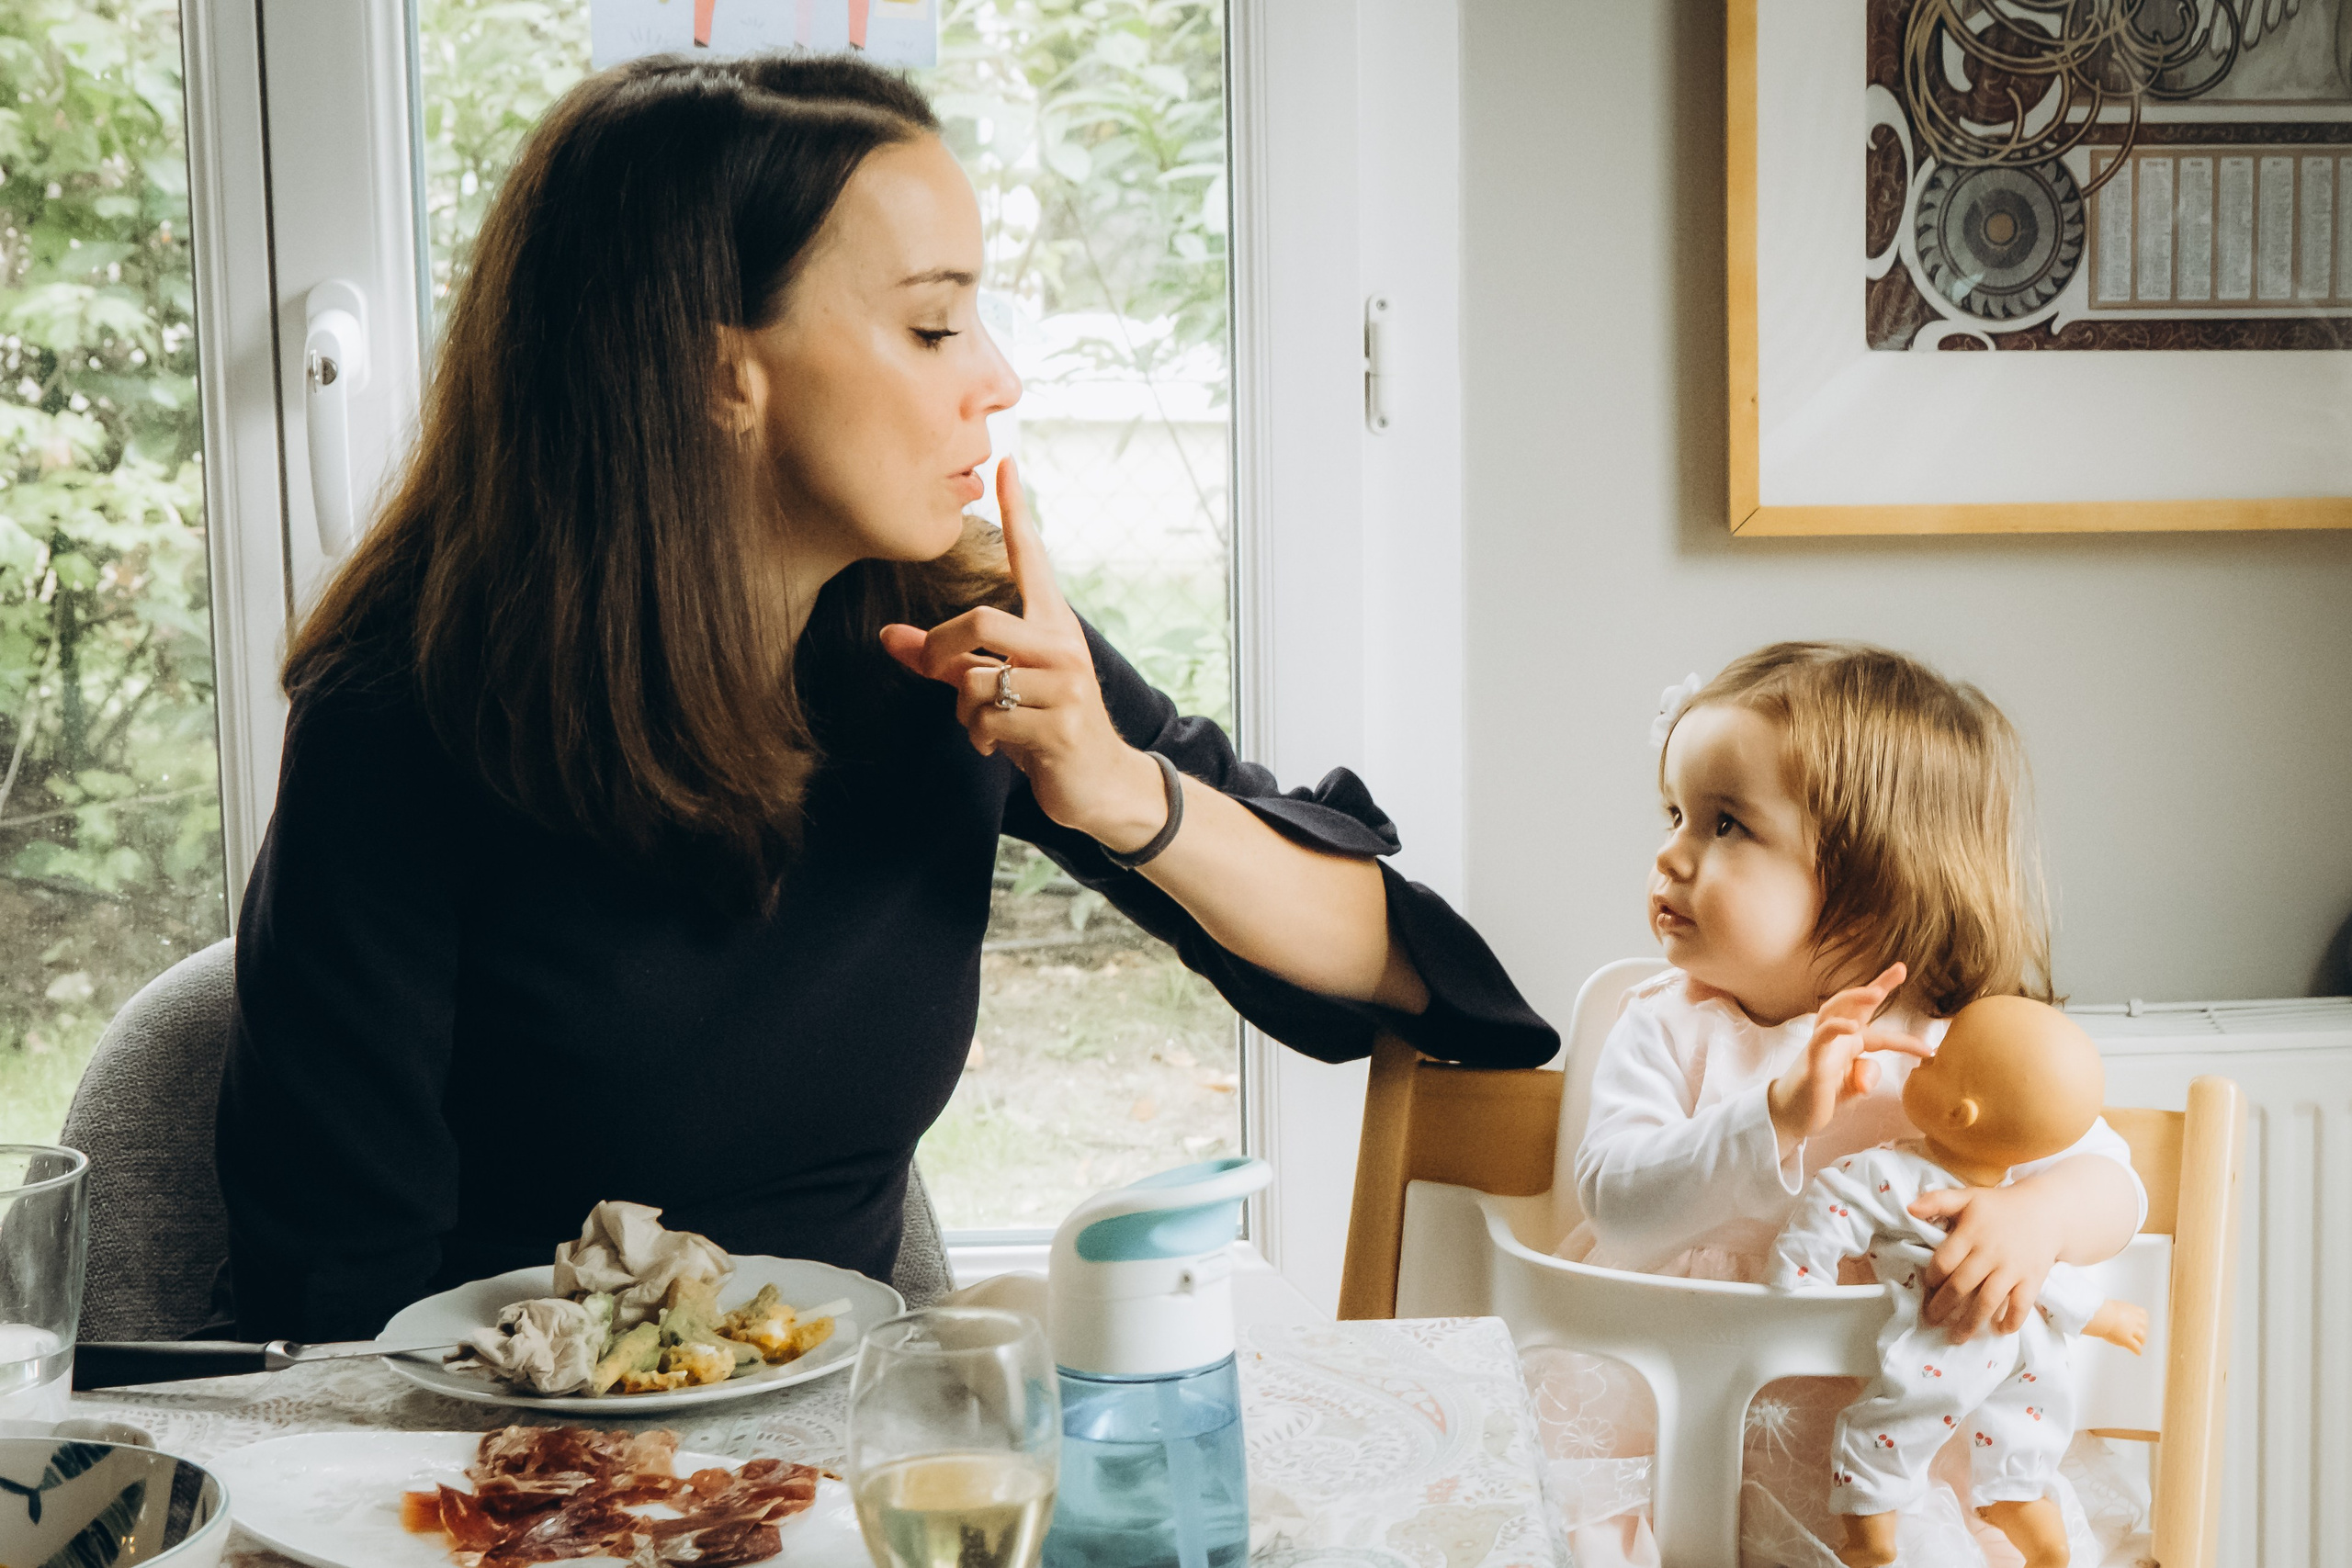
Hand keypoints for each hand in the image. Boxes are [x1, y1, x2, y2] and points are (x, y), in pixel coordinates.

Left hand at [879, 458, 1166, 849]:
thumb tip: (887, 638)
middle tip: (932, 669)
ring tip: (987, 724)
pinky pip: (989, 720)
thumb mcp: (996, 685)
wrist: (1099, 780)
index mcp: (1051, 624)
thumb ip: (946, 660)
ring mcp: (1066, 686)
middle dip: (942, 650)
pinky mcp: (1061, 725)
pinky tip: (999, 745)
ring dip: (964, 711)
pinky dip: (980, 737)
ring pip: (977, 681)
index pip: (1031, 558)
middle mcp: (1062, 645)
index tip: (1007, 461)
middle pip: (980, 622)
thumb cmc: (1044, 723)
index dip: (1017, 511)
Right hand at [1766, 963, 1929, 1153]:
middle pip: (1854, 1004)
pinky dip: (1835, 1028)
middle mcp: (1836, 1039)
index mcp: (1849, 1044)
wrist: (1792, 1115)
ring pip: (1834, 1010)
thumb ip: (1866, 1076)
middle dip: (1878, 985)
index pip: (1880, 1034)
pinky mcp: (1812, 1060)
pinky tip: (1851, 1026)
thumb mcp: (1854, 1088)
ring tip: (1877, 993)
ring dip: (1855, 998)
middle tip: (1900, 969)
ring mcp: (1821, 1046)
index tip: (1929, 1049)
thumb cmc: (1822, 1096)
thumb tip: (1869, 1075)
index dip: (1905, 1041)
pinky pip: (1822, 1037)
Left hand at [1906, 1181, 2064, 1339]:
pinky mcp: (2033, 1280)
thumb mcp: (1968, 1197)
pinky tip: (1998, 1331)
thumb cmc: (2000, 1207)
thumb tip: (1910, 1209)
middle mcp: (1990, 1253)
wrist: (2047, 1213)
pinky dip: (2010, 1321)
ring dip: (1970, 1323)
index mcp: (1971, 1233)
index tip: (1926, 1289)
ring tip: (1956, 1338)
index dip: (1932, 1278)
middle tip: (1931, 1320)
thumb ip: (1938, 1201)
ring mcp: (2012, 1269)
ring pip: (1987, 1301)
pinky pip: (2021, 1306)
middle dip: (1943, 1306)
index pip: (1944, 1261)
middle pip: (1961, 1286)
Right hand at [2086, 1299, 2148, 1353]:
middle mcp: (2136, 1320)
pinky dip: (2137, 1350)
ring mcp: (2132, 1330)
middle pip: (2144, 1328)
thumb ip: (2119, 1310)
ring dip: (2140, 1341)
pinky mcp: (2127, 1339)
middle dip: (2141, 1332)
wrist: (2100, 1314)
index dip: (2140, 1321)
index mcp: (2133, 1310)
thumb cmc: (2102, 1309)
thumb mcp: (2114, 1306)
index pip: (2143, 1316)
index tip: (2138, 1324)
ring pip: (2142, 1338)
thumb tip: (2113, 1311)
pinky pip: (2136, 1347)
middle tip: (2138, 1336)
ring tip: (2138, 1344)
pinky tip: (2137, 1353)